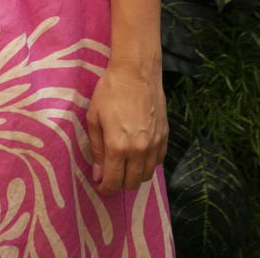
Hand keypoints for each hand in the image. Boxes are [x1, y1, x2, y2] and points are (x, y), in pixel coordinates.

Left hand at [86, 60, 167, 195]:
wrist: (136, 71)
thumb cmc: (110, 91)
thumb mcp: (94, 118)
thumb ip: (97, 149)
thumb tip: (98, 174)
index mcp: (118, 146)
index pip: (113, 181)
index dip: (105, 188)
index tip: (100, 185)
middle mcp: (139, 149)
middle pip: (132, 183)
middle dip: (119, 184)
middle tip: (110, 175)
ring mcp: (155, 143)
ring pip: (147, 175)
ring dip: (134, 176)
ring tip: (124, 166)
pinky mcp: (165, 135)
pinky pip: (159, 161)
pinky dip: (148, 163)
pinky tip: (139, 154)